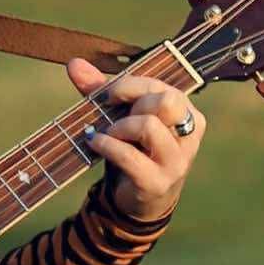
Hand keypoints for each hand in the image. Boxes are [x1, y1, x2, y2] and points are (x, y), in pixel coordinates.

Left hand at [66, 59, 207, 228]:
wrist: (142, 200)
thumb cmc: (136, 150)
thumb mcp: (124, 118)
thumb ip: (103, 90)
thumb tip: (75, 64)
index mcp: (187, 113)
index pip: (161, 86)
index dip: (129, 86)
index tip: (107, 95)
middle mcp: (189, 135)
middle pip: (166, 101)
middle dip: (133, 101)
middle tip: (114, 114)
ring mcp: (176, 161)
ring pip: (149, 126)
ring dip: (119, 126)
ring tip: (107, 133)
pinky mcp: (157, 182)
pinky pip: (129, 156)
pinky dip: (106, 146)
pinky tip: (94, 143)